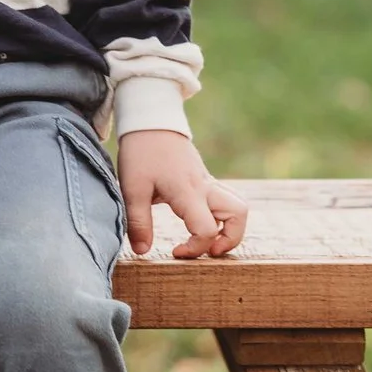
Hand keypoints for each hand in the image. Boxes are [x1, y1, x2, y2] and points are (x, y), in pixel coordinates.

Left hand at [117, 129, 247, 258]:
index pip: (206, 229)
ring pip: (238, 206)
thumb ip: (138, 221)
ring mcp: (208, 182)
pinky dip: (222, 216)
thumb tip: (142, 251)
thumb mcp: (132, 188)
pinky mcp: (206, 179)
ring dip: (231, 228)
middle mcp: (205, 187)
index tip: (175, 251)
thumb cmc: (140, 152)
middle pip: (239, 214)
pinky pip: (226, 200)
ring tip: (208, 239)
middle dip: (230, 240)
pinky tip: (198, 221)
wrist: (150, 120)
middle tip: (206, 250)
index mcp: (187, 191)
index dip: (195, 248)